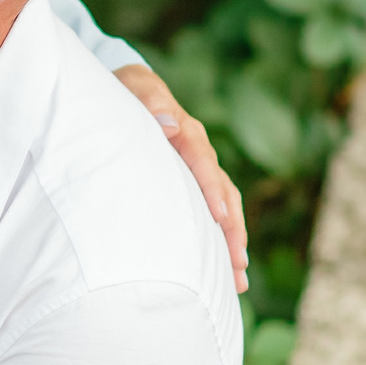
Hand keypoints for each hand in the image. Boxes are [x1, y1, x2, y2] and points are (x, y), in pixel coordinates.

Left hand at [111, 64, 248, 293]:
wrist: (130, 89)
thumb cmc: (127, 91)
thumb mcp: (135, 87)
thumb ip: (150, 101)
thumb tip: (170, 123)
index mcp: (186, 133)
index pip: (204, 165)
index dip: (213, 192)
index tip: (220, 220)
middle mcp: (200, 153)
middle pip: (223, 194)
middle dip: (232, 230)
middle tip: (237, 266)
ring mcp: (200, 169)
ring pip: (224, 207)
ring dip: (232, 241)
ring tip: (238, 277)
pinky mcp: (194, 181)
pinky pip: (213, 209)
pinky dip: (220, 236)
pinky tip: (223, 268)